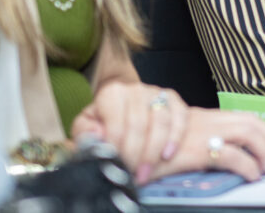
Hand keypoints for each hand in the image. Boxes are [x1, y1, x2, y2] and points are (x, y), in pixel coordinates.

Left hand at [71, 81, 187, 183]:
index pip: (116, 124)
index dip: (117, 149)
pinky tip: (167, 156)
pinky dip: (175, 138)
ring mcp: (156, 92)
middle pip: (139, 124)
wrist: (126, 108)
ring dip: (153, 151)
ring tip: (145, 173)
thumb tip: (96, 134)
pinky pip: (179, 118)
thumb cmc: (105, 122)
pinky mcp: (173, 99)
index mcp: (112, 93)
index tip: (115, 166)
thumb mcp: (88, 126)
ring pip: (161, 121)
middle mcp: (135, 89)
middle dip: (135, 154)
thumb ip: (85, 131)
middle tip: (131, 175)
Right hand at [146, 108, 264, 183]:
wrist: (119, 142)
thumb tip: (216, 149)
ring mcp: (204, 132)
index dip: (261, 130)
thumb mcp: (171, 138)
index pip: (241, 116)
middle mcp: (206, 120)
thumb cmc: (142, 145)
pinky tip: (251, 176)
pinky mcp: (199, 150)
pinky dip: (249, 166)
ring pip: (250, 132)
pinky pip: (235, 157)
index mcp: (202, 117)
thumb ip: (191, 138)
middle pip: (252, 121)